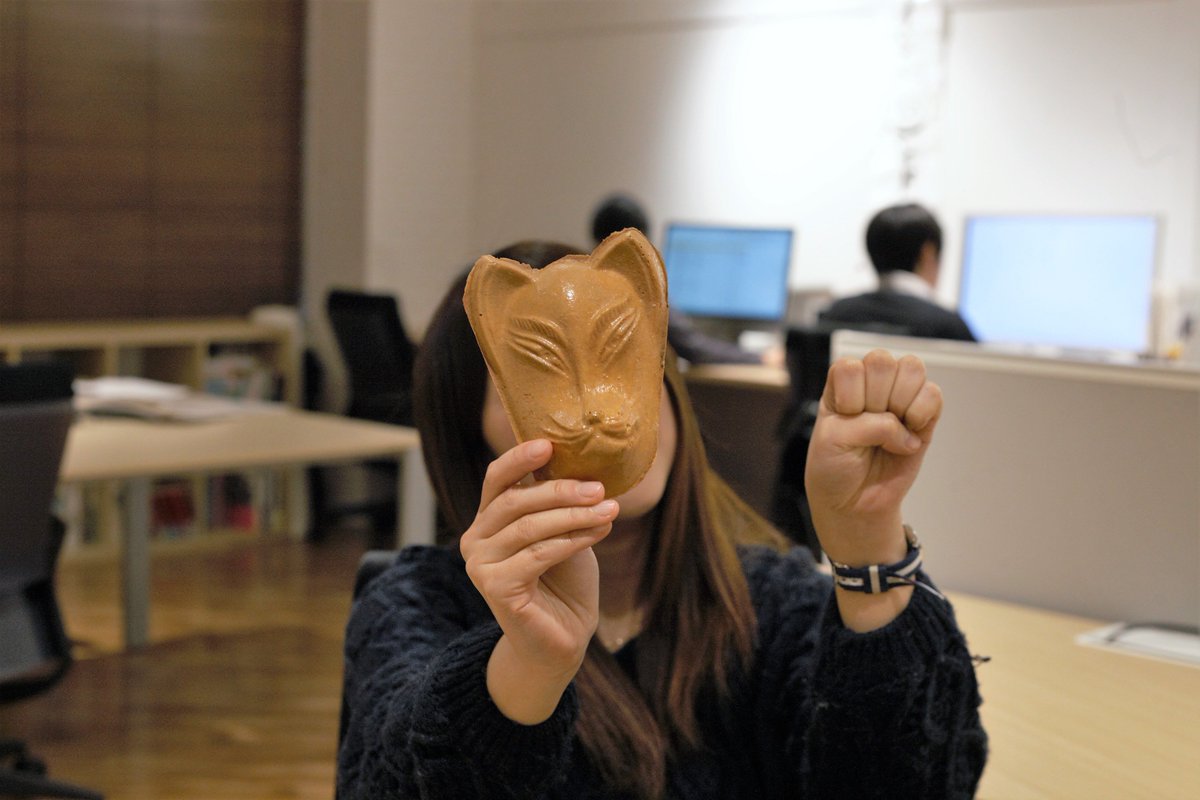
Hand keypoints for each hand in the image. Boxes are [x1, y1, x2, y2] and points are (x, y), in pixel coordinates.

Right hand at [460, 438, 617, 720]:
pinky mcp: (494, 588)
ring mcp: (480, 565)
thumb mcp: (563, 530)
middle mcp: (475, 538)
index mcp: (489, 518)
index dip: (520, 457)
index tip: (549, 444)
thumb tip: (582, 462)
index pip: (497, 478)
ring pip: (529, 527)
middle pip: (516, 501)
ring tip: (610, 510)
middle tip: (600, 488)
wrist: (561, 639)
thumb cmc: (564, 581)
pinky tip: (599, 532)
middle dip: (561, 490)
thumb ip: (559, 502)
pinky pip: (537, 555)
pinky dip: (572, 541)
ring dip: (575, 516)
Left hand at [804, 350, 940, 566]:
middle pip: (882, 361)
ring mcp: (899, 397)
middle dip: (874, 398)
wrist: (854, 503)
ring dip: (900, 402)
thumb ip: (867, 424)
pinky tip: (908, 437)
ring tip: (890, 431)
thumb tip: (904, 426)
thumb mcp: (833, 441)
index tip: (845, 420)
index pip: (851, 366)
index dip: (850, 395)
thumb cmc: (834, 467)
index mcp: (841, 384)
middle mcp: (870, 384)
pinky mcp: (924, 417)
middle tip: (868, 426)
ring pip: (912, 369)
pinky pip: (934, 394)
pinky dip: (922, 414)